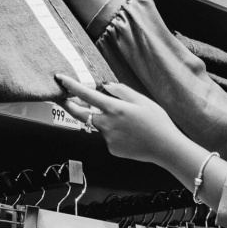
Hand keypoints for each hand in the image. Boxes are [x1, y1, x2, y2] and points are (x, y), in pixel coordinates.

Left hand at [56, 74, 187, 166]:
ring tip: (129, 123)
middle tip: (63, 99)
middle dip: (69, 105)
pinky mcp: (112, 149)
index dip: (71, 85)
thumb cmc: (158, 122)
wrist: (166, 148)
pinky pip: (108, 137)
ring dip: (105, 120)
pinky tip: (132, 135)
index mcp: (115, 109)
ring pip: (99, 125)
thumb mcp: (143, 101)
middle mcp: (107, 124)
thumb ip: (121, 91)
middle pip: (81, 114)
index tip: (60, 78)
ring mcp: (108, 138)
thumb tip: (106, 86)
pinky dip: (115, 133)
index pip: (86, 95)